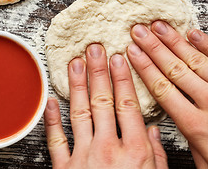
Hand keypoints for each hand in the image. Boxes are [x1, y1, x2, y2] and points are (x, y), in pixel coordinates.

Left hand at [44, 43, 167, 168]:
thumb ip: (157, 156)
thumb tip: (154, 132)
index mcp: (135, 152)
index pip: (127, 105)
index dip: (122, 79)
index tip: (118, 59)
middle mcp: (108, 150)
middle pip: (102, 102)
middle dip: (98, 72)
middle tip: (94, 50)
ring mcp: (84, 158)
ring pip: (79, 114)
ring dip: (77, 85)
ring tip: (75, 63)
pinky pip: (56, 141)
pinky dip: (52, 120)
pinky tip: (51, 101)